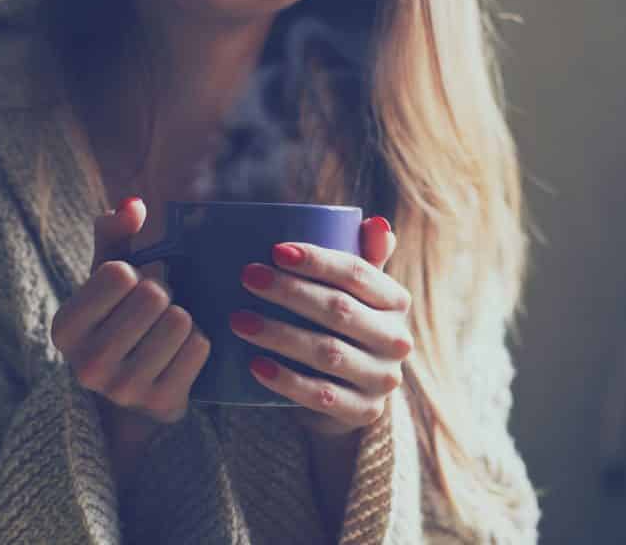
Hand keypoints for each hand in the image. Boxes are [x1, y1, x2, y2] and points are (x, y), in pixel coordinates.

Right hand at [51, 197, 210, 428]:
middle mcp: (86, 364)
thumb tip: (134, 204)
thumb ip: (113, 233)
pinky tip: (181, 353)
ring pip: (179, 321)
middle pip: (153, 296)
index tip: (129, 292)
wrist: (135, 393)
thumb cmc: (120, 320)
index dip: (134, 274)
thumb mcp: (105, 279)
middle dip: (162, 295)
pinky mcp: (161, 403)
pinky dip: (198, 342)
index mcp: (64, 328)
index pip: (118, 274)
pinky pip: (199, 347)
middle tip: (154, 312)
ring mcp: (123, 389)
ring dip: (182, 319)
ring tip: (166, 332)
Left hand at [229, 216, 412, 436]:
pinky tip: (255, 365)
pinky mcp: (362, 411)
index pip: (357, 274)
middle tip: (247, 276)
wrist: (350, 395)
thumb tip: (375, 222)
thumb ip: (365, 258)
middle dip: (289, 291)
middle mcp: (396, 340)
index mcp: (396, 301)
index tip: (274, 250)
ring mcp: (382, 379)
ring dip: (279, 334)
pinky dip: (286, 380)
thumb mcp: (357, 294)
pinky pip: (320, 396)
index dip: (316, 260)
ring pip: (327, 352)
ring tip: (238, 319)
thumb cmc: (344, 328)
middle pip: (338, 310)